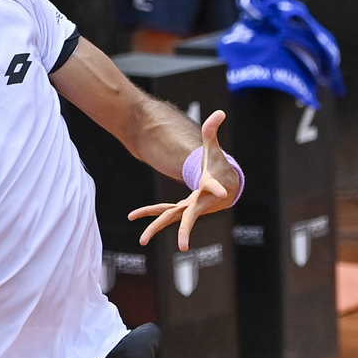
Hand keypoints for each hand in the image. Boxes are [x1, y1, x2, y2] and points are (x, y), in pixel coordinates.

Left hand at [128, 110, 236, 251]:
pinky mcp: (180, 209)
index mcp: (208, 189)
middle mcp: (197, 203)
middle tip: (183, 245)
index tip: (222, 194)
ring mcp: (187, 208)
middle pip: (188, 216)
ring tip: (142, 241)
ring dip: (155, 228)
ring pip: (170, 218)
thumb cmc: (219, 168)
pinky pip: (162, 212)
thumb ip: (213, 131)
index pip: (212, 188)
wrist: (225, 187)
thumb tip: (219, 112)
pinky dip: (149, 212)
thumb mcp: (215, 149)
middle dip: (184, 229)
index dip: (216, 189)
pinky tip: (133, 216)